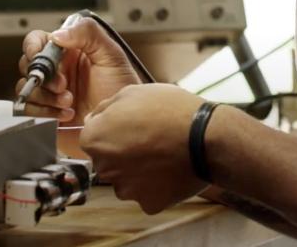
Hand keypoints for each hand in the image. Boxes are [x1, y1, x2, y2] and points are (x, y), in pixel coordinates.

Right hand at [16, 17, 140, 123]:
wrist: (126, 122)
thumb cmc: (121, 88)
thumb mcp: (111, 54)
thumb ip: (88, 34)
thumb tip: (58, 35)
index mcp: (67, 51)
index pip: (37, 40)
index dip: (32, 47)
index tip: (38, 55)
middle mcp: (55, 70)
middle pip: (27, 65)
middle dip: (43, 76)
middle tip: (63, 85)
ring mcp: (50, 92)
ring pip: (26, 88)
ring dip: (47, 96)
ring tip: (69, 102)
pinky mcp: (47, 113)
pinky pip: (29, 110)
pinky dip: (45, 112)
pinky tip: (66, 114)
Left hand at [81, 84, 209, 213]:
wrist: (205, 137)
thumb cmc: (170, 111)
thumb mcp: (133, 92)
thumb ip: (105, 108)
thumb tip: (94, 117)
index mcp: (95, 140)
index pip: (91, 138)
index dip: (112, 129)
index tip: (130, 126)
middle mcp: (104, 168)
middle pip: (107, 161)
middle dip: (122, 152)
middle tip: (148, 139)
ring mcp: (126, 189)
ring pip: (125, 180)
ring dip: (137, 171)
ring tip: (161, 154)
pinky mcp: (148, 203)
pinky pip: (147, 194)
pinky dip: (156, 186)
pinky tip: (170, 169)